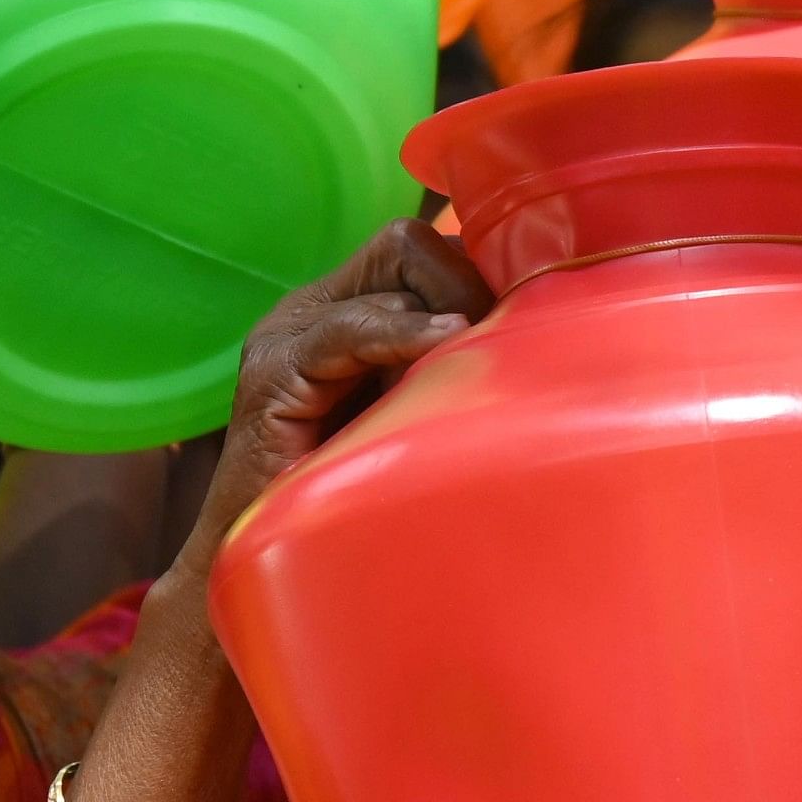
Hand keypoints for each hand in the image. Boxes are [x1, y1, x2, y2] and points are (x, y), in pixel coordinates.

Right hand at [178, 221, 493, 569]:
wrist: (261, 557)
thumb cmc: (362, 493)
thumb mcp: (423, 411)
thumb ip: (456, 365)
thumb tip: (540, 334)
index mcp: (347, 310)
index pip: (424, 246)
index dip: (477, 273)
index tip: (521, 318)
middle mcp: (313, 310)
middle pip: (409, 245)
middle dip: (468, 286)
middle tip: (500, 341)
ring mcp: (286, 338)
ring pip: (390, 278)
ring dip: (452, 313)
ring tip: (480, 355)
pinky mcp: (271, 377)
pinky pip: (347, 330)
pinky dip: (403, 332)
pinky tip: (447, 342)